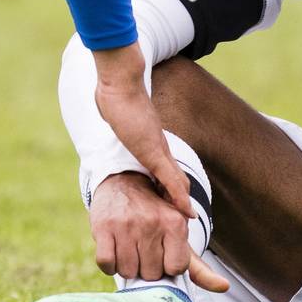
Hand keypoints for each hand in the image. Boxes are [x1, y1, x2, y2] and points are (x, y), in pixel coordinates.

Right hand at [89, 172, 231, 292]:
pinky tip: (114, 250)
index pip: (175, 269)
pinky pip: (106, 264)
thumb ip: (199, 267)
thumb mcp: (178, 234)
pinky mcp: (103, 228)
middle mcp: (152, 222)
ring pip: (127, 272)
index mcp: (176, 223)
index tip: (162, 252)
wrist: (123, 181)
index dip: (166, 266)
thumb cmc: (154, 214)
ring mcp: (126, 225)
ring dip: (127, 266)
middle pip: (150, 274)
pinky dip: (109, 264)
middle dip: (146, 267)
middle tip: (143, 248)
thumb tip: (224, 287)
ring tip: (129, 248)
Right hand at [91, 44, 195, 219]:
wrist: (120, 81)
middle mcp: (157, 149)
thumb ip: (119, 116)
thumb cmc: (117, 96)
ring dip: (181, 202)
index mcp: (150, 144)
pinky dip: (178, 197)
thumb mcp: (120, 114)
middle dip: (179, 198)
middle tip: (187, 219)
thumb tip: (111, 112)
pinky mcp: (154, 152)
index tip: (175, 207)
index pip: (166, 172)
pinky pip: (169, 179)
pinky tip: (187, 212)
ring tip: (189, 219)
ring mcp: (156, 150)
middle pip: (175, 179)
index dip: (171, 190)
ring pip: (175, 182)